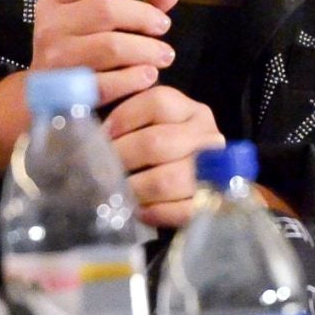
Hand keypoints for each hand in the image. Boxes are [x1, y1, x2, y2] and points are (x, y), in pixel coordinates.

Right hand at [29, 0, 180, 95]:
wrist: (46, 98)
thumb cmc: (79, 50)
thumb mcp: (96, 21)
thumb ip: (136, 3)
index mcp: (55, 1)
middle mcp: (50, 26)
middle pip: (105, 9)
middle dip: (143, 16)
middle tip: (164, 26)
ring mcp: (55, 59)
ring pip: (110, 46)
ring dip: (146, 49)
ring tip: (164, 54)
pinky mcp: (66, 91)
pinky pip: (108, 82)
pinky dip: (134, 78)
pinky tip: (149, 75)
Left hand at [104, 86, 224, 228]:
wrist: (182, 187)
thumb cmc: (151, 150)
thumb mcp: (144, 123)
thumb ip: (124, 113)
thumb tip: (103, 119)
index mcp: (190, 111)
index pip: (158, 102)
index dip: (123, 118)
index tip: (103, 134)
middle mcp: (207, 136)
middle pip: (158, 142)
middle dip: (122, 156)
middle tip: (101, 167)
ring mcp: (213, 172)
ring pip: (168, 179)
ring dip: (134, 187)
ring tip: (117, 190)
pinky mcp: (208, 204)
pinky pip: (180, 211)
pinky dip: (153, 212)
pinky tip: (138, 210)